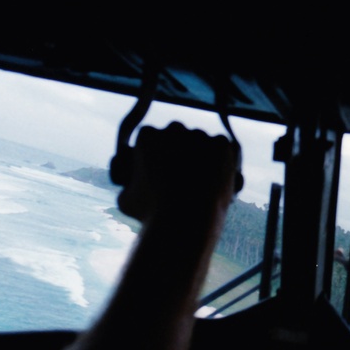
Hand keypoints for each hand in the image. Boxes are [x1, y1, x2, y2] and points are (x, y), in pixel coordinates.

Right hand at [116, 122, 240, 221]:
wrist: (187, 220)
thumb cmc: (152, 214)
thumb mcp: (126, 201)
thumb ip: (128, 186)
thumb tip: (130, 186)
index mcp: (148, 135)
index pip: (151, 137)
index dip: (156, 153)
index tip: (160, 168)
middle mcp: (174, 129)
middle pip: (176, 135)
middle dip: (178, 150)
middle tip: (182, 174)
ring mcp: (200, 135)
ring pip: (201, 141)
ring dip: (201, 155)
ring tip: (201, 181)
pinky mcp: (222, 145)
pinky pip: (223, 147)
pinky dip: (223, 159)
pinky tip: (218, 176)